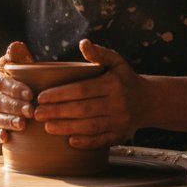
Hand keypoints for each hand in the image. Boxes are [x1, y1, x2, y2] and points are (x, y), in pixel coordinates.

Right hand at [0, 41, 35, 142]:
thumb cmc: (13, 77)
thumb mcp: (12, 63)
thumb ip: (16, 55)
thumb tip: (16, 46)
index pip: (1, 82)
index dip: (14, 88)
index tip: (30, 94)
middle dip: (14, 107)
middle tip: (31, 111)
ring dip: (8, 121)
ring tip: (22, 125)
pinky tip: (5, 138)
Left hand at [33, 39, 149, 148]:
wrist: (149, 101)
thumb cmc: (125, 79)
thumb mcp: (116, 61)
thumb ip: (99, 53)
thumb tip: (83, 43)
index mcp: (113, 84)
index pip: (82, 89)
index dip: (60, 94)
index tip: (41, 97)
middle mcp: (118, 103)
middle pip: (83, 109)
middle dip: (58, 112)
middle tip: (37, 113)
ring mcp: (120, 121)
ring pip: (90, 127)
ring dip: (67, 128)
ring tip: (47, 127)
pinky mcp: (121, 135)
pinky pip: (102, 141)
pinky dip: (86, 142)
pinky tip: (70, 141)